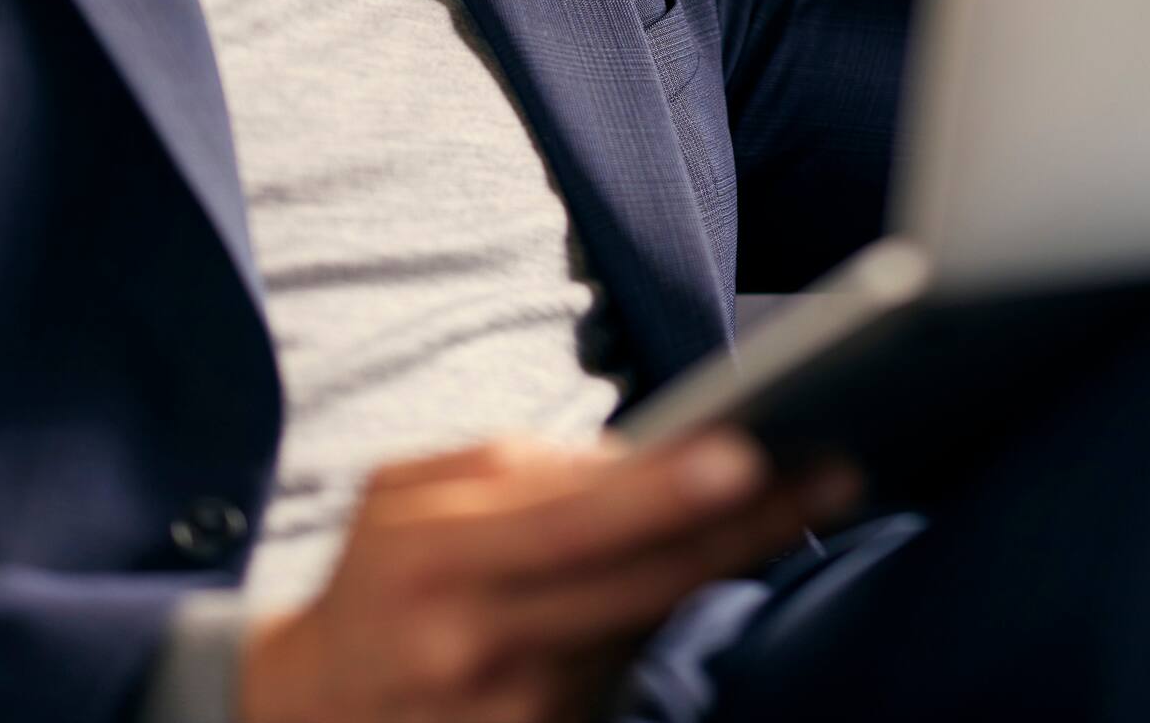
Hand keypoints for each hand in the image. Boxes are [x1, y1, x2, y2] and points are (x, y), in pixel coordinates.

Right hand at [239, 430, 859, 722]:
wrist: (311, 717)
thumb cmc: (379, 578)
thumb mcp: (410, 496)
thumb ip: (519, 469)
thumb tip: (641, 459)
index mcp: (439, 562)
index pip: (574, 525)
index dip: (662, 493)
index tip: (744, 452)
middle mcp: (482, 650)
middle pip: (644, 586)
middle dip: (750, 527)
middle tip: (839, 468)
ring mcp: (520, 718)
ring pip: (655, 627)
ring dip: (735, 564)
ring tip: (811, 494)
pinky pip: (639, 671)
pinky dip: (688, 615)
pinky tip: (741, 566)